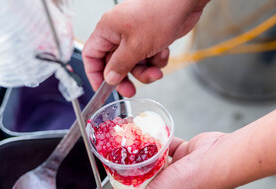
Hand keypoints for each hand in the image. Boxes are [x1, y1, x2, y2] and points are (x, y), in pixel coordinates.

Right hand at [82, 0, 209, 95]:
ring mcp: (135, 37)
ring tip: (156, 71)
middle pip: (114, 64)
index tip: (103, 89)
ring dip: (145, 71)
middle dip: (125, 78)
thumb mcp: (136, 46)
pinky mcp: (150, 40)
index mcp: (107, 30)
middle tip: (131, 91)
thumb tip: (109, 78)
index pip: (91, 55)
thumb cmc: (159, 14)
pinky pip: (148, 59)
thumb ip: (120, 65)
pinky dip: (156, 61)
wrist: (184, 3)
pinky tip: (163, 53)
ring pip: (134, 64)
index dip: (95, 74)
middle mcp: (119, 33)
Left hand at [106, 132, 225, 188]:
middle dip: (138, 185)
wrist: (216, 159)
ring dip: (148, 162)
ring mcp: (181, 174)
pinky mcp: (186, 155)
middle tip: (123, 174)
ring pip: (159, 169)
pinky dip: (161, 146)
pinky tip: (151, 140)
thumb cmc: (190, 184)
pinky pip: (169, 150)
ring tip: (134, 155)